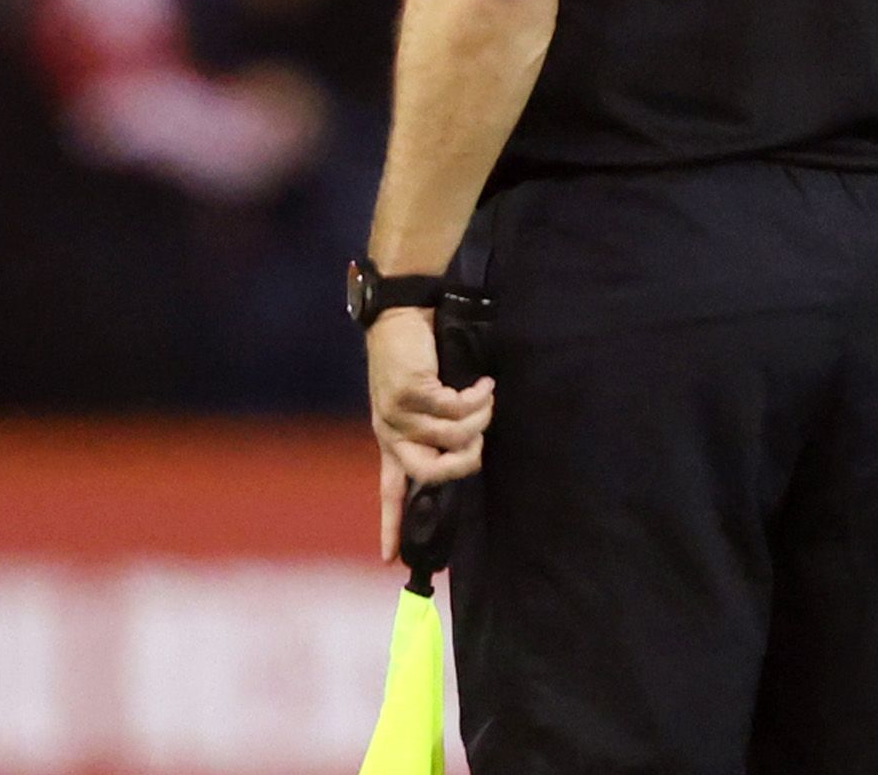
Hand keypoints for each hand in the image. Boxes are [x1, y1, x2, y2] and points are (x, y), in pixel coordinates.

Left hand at [367, 307, 493, 559]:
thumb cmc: (417, 356)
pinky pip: (456, 408)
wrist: (400, 316)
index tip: (389, 561)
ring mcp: (397, 413)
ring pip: (452, 436)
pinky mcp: (411, 390)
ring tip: (487, 396)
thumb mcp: (421, 397)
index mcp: (391, 440)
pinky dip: (478, 397)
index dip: (391, 526)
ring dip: (480, 417)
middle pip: (428, 472)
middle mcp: (391, 432)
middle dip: (464, 462)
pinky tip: (483, 383)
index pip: (389, 490)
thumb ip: (436, 424)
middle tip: (481, 440)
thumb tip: (469, 447)